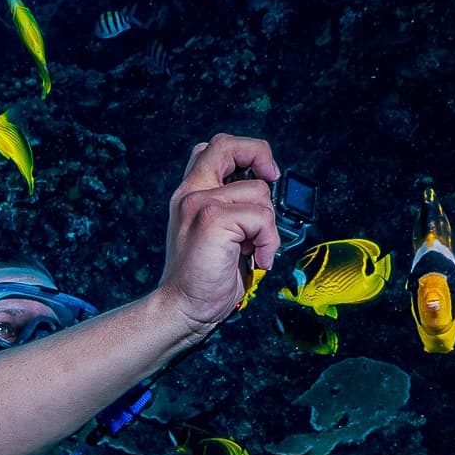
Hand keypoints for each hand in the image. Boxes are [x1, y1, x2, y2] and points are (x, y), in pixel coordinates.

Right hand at [154, 134, 282, 340]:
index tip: (264, 173)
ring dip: (268, 226)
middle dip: (259, 155)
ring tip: (254, 249)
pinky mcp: (211, 220)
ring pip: (259, 192)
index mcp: (190, 194)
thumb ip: (230, 207)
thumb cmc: (204, 278)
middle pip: (227, 145)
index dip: (246, 152)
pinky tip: (257, 258)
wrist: (183, 308)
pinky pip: (261, 217)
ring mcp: (199, 203)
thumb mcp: (217, 234)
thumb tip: (265, 191)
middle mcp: (190, 193)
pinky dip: (268, 241)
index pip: (214, 148)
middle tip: (272, 178)